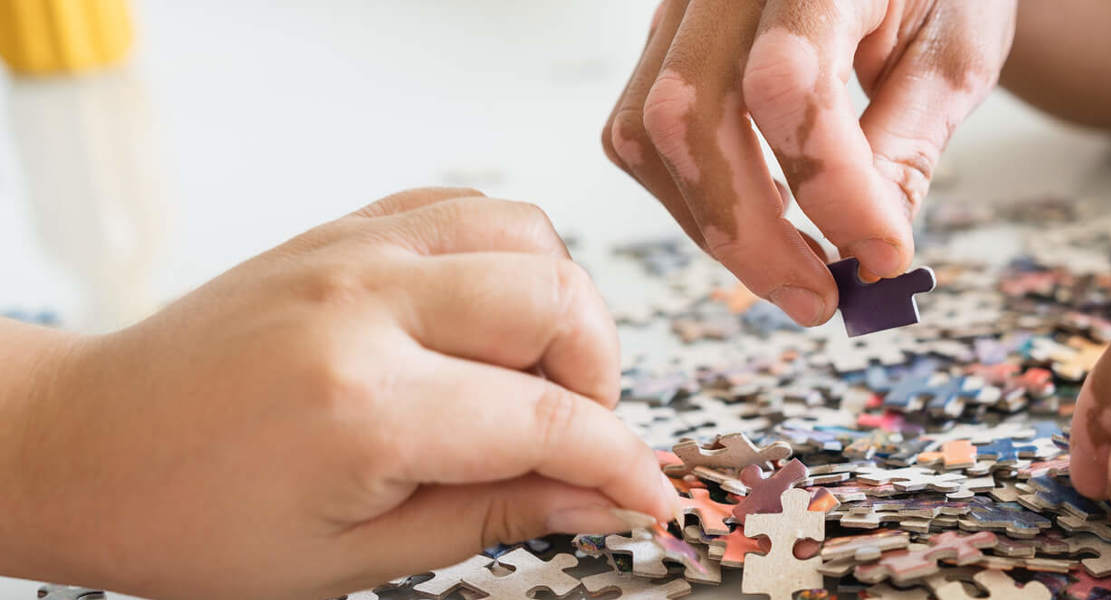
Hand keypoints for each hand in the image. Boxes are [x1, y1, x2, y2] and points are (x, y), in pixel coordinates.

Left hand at [0, 188, 679, 599]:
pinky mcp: (340, 231)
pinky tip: (488, 321)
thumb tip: (602, 504)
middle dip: (599, 380)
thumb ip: (493, 516)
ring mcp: (351, 254)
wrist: (85, 446)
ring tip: (530, 378)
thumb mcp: (354, 558)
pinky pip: (467, 208)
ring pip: (527, 237)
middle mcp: (365, 308)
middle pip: (557, 304)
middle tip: (574, 442)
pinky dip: (507, 257)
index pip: (549, 421)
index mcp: (365, 407)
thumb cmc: (195, 521)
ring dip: (561, 309)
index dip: (621, 466)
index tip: (651, 498)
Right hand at [603, 0, 1015, 325]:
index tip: (884, 254)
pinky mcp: (665, 33)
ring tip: (799, 263)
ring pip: (648, 130)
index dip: (832, 187)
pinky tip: (764, 212)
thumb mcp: (953, 55)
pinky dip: (694, 193)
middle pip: (691, 113)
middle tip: (821, 299)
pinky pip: (641, 129)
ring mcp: (682, 1)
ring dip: (717, 224)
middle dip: (752, 234)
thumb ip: (906, 148)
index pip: (789, 82)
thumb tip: (868, 257)